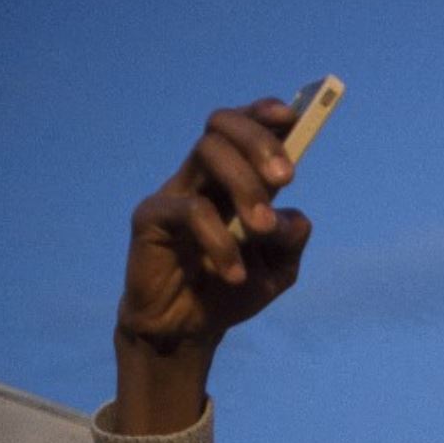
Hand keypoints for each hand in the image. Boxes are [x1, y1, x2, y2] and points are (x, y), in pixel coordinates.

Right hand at [113, 98, 313, 432]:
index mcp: (236, 179)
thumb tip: (292, 217)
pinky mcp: (150, 217)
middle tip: (287, 178)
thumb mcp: (279, 270)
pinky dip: (220, 241)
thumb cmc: (232, 290)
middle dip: (259, 142)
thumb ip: (292, 240)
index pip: (244, 127)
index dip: (264, 113)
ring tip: (261, 230)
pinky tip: (234, 274)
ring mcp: (175, 192)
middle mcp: (203, 176)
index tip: (292, 117)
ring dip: (245, 186)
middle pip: (222, 125)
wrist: (188, 329)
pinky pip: (190, 210)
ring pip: (207, 153)